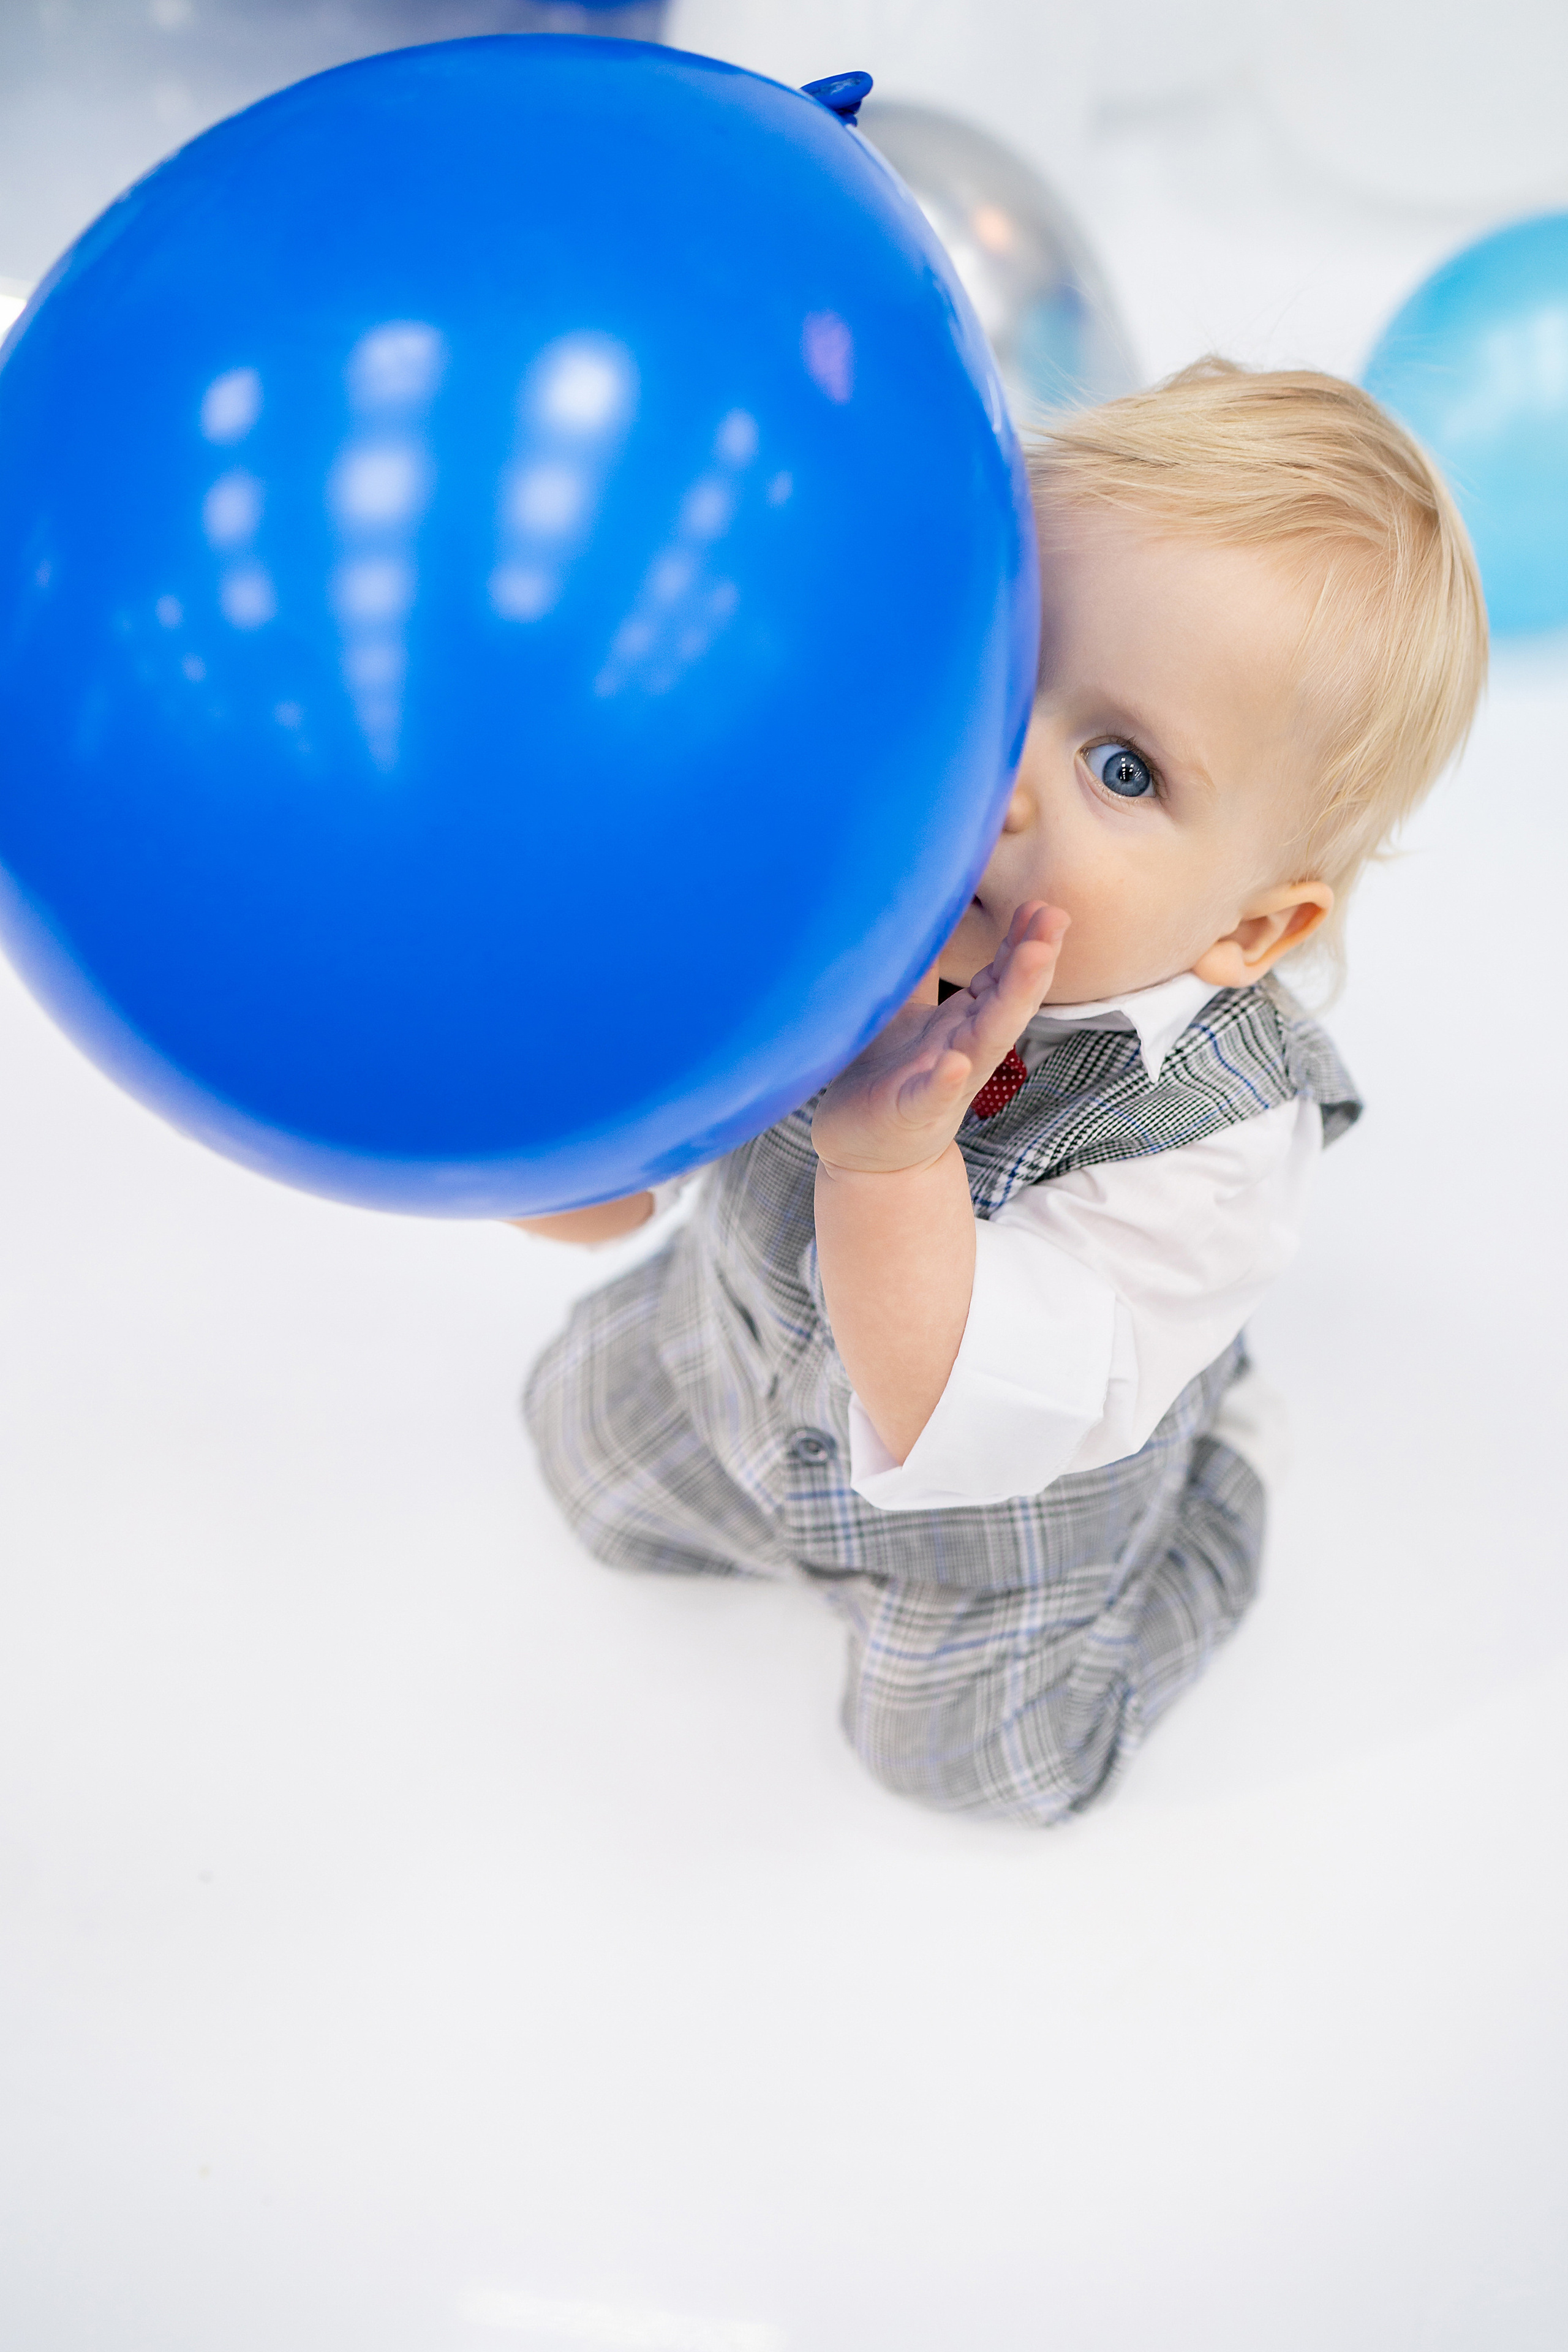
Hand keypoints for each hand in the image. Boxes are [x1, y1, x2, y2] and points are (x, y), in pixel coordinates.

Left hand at [812, 901, 1067, 1178]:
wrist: (863, 1150)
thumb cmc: (888, 1073)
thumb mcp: (909, 1013)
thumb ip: (924, 970)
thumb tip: (931, 911)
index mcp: (965, 1022)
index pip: (1003, 976)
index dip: (1024, 940)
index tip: (1043, 903)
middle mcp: (965, 1048)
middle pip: (1008, 1001)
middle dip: (1034, 959)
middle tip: (1055, 915)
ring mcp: (944, 1083)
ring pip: (986, 1039)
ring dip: (1012, 1000)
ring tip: (1034, 957)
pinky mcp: (911, 1112)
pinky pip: (931, 1095)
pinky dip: (946, 1080)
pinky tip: (955, 1062)